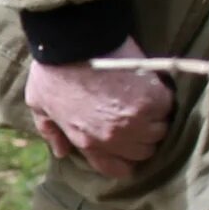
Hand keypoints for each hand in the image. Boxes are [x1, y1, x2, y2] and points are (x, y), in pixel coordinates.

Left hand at [26, 31, 173, 179]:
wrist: (73, 41)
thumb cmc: (53, 70)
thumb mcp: (39, 103)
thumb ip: (51, 130)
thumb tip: (62, 151)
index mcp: (87, 141)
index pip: (116, 168)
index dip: (125, 160)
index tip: (128, 146)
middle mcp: (114, 137)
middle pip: (144, 151)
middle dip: (143, 137)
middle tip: (140, 116)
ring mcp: (136, 120)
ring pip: (160, 131)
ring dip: (157, 118)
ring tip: (148, 101)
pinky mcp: (153, 100)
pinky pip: (169, 108)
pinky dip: (164, 98)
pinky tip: (153, 87)